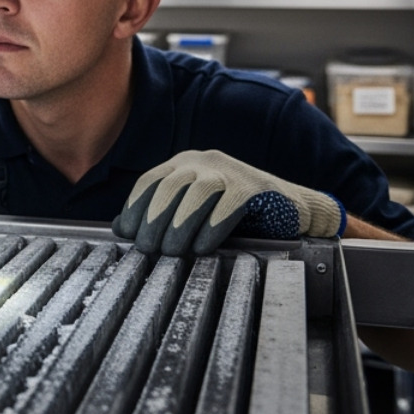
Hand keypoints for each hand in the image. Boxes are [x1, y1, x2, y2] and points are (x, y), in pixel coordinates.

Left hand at [112, 149, 345, 255]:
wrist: (289, 210)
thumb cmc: (235, 214)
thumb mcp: (194, 210)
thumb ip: (163, 214)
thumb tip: (123, 229)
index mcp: (183, 164)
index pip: (149, 181)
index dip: (135, 207)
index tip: (127, 234)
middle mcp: (203, 162)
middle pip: (169, 187)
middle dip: (153, 219)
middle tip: (148, 248)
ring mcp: (230, 171)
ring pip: (196, 192)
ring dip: (179, 224)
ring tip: (171, 251)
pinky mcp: (254, 186)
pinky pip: (227, 204)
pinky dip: (211, 226)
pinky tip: (202, 247)